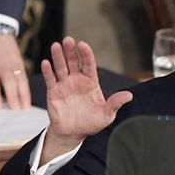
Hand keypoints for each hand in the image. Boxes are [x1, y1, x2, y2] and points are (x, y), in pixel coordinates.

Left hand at [0, 26, 30, 109]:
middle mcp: (2, 65)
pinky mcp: (21, 64)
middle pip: (9, 83)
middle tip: (15, 112)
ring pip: (20, 82)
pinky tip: (27, 101)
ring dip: (23, 96)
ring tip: (24, 110)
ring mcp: (13, 64)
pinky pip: (25, 79)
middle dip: (13, 98)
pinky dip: (27, 90)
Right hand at [39, 37, 132, 164]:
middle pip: (73, 62)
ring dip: (58, 57)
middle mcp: (77, 80)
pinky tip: (46, 63)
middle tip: (68, 40)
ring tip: (56, 46)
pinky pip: (50, 80)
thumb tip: (129, 95)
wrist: (73, 134)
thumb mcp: (106, 114)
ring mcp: (64, 85)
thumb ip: (115, 103)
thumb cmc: (91, 123)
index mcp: (90, 82)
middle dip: (70, 51)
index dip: (86, 55)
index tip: (82, 45)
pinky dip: (48, 71)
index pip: (89, 65)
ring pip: (60, 68)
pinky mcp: (53, 92)